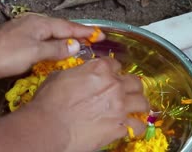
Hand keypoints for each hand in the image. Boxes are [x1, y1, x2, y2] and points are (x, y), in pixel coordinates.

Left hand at [0, 14, 104, 78]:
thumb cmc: (6, 54)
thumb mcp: (34, 53)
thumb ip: (55, 49)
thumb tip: (75, 46)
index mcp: (40, 23)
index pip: (67, 27)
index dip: (84, 32)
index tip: (100, 35)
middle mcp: (33, 22)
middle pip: (60, 27)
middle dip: (76, 32)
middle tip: (92, 38)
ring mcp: (23, 28)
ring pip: (50, 31)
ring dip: (64, 36)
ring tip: (76, 42)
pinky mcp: (16, 36)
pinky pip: (41, 36)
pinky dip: (52, 40)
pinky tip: (52, 46)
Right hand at [26, 57, 148, 151]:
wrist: (49, 127)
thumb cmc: (49, 102)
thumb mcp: (59, 76)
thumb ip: (77, 73)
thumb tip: (80, 75)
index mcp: (99, 69)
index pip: (115, 64)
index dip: (113, 70)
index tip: (112, 76)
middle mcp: (114, 84)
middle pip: (134, 81)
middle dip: (132, 86)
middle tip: (127, 91)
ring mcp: (120, 106)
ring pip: (142, 102)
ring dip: (139, 105)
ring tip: (137, 108)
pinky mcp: (120, 127)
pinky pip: (139, 126)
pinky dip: (137, 127)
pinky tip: (133, 127)